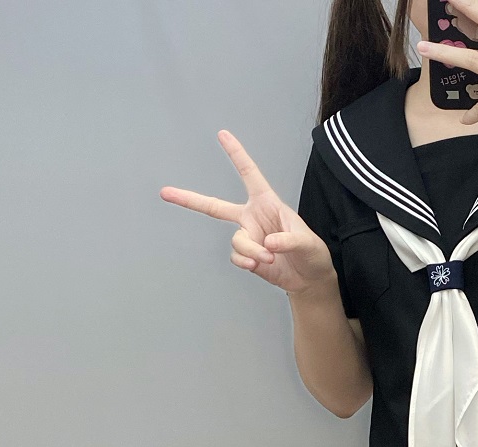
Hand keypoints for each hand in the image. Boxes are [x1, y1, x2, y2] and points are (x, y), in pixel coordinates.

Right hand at [159, 131, 337, 297]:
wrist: (309, 280)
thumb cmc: (312, 254)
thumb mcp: (307, 243)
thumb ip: (289, 241)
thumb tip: (267, 245)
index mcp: (268, 203)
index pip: (250, 174)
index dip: (237, 154)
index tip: (222, 134)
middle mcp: (253, 217)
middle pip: (215, 207)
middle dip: (190, 200)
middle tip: (165, 192)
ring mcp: (248, 237)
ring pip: (236, 241)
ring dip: (250, 251)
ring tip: (268, 258)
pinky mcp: (247, 256)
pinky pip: (237, 257)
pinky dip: (246, 261)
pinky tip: (259, 265)